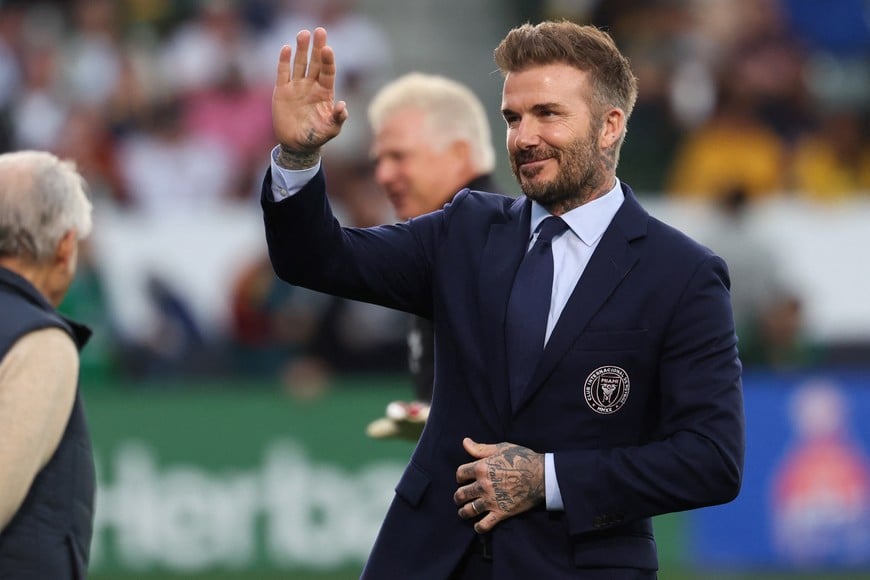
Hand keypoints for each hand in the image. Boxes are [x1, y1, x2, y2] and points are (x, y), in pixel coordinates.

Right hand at [272, 27, 347, 165]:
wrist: (297, 145)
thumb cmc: (317, 137)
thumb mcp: (331, 130)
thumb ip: (338, 118)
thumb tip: (343, 106)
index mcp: (325, 92)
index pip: (328, 72)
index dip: (328, 60)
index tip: (328, 48)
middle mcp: (311, 86)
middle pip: (315, 62)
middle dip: (317, 47)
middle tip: (319, 31)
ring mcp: (297, 87)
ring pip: (300, 64)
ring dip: (301, 49)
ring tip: (303, 34)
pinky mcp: (282, 91)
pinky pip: (283, 73)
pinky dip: (284, 61)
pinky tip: (286, 48)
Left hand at [453, 437, 544, 532]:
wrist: (542, 476)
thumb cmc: (522, 458)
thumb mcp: (501, 448)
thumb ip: (480, 448)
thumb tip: (465, 441)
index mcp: (481, 468)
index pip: (460, 474)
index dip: (460, 476)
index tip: (463, 479)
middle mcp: (483, 485)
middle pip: (461, 494)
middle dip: (458, 496)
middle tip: (460, 497)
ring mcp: (491, 500)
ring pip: (469, 510)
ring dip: (464, 512)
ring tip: (464, 511)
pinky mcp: (501, 512)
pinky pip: (484, 525)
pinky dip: (478, 527)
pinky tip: (477, 525)